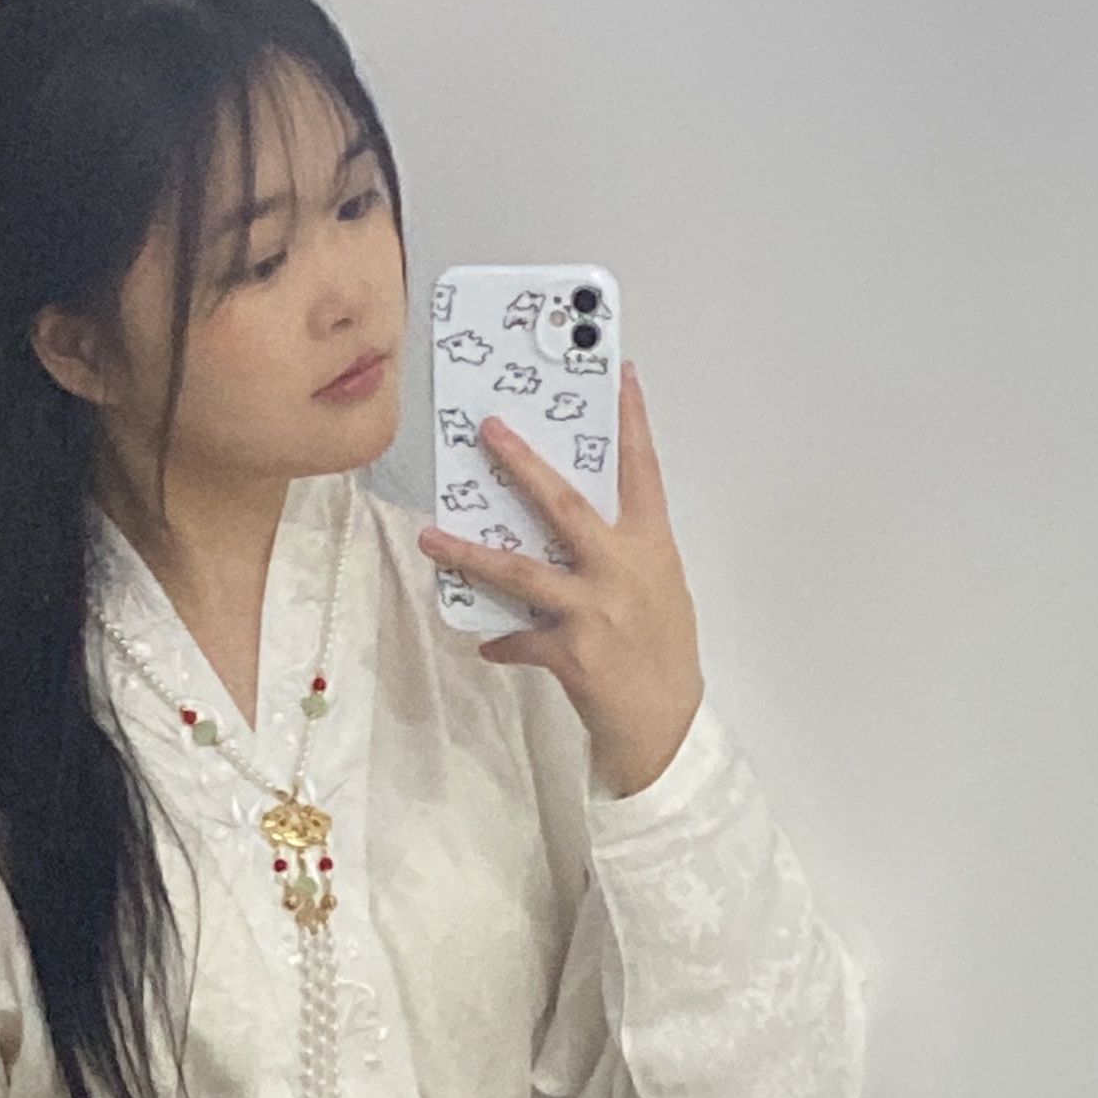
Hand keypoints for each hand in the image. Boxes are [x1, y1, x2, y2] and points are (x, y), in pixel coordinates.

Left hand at [419, 361, 705, 799]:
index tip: (621, 373)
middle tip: (489, 430)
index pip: (642, 471)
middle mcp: (622, 570)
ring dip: (470, 552)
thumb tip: (574, 530)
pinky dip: (503, 642)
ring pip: (522, 570)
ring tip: (432, 535)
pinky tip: (489, 644)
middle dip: (524, 463)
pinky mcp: (571, 653)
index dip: (632, 420)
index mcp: (651, 546)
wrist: (665, 724)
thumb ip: (621, 554)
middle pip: (565, 505)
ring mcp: (594, 610)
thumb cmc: (663, 653)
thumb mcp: (657, 589)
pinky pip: (520, 640)